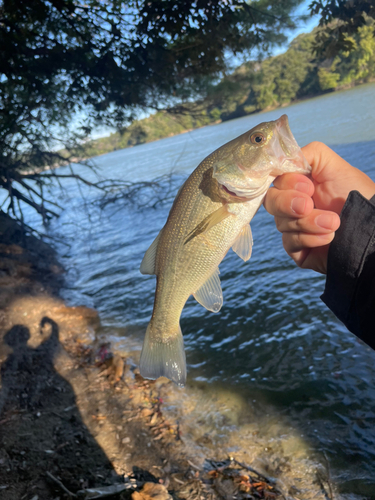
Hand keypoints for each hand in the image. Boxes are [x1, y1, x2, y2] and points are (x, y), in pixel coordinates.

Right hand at [264, 142, 374, 273]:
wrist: (372, 230)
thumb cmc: (357, 196)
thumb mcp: (335, 167)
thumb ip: (308, 155)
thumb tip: (281, 159)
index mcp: (298, 184)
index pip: (274, 180)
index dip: (286, 183)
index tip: (308, 187)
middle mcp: (292, 204)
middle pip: (270, 202)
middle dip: (287, 203)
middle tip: (309, 205)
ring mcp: (293, 227)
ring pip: (281, 223)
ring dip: (309, 222)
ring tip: (335, 223)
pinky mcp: (297, 249)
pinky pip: (290, 243)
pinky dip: (309, 238)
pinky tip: (329, 237)